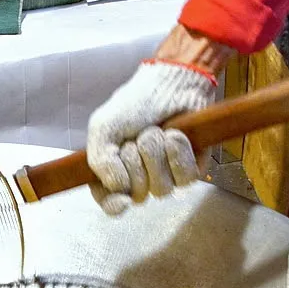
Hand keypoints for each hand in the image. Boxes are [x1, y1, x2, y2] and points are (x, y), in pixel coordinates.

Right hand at [85, 26, 231, 214]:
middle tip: (137, 137)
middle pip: (137, 194)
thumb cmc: (134, 103)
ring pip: (161, 188)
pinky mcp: (189, 169)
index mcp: (112, 172)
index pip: (109, 202)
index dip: (114, 204)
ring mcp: (164, 175)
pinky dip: (178, 154)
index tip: (122, 199)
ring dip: (157, 155)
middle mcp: (138, 178)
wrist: (171, 83)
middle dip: (136, 162)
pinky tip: (175, 135)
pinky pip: (184, 179)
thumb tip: (118, 189)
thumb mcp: (103, 128)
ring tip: (157, 131)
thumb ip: (100, 161)